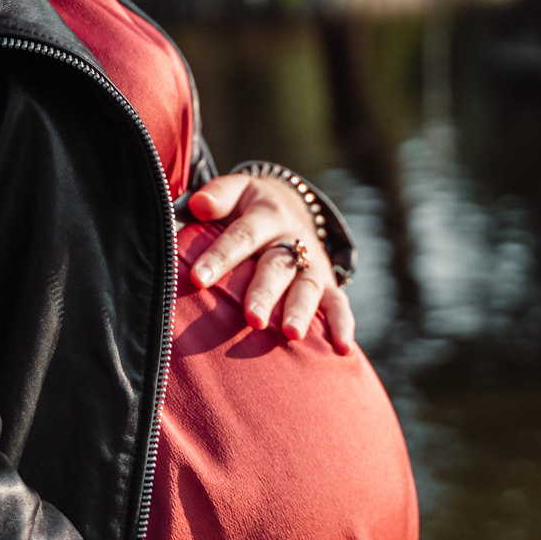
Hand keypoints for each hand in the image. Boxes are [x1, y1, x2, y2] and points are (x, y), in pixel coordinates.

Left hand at [187, 172, 357, 351]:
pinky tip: (342, 349)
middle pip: (277, 267)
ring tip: (292, 334)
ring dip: (301, 310)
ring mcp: (312, 262)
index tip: (197, 280)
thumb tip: (199, 205)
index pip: (242, 236)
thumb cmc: (249, 206)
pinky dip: (343, 325)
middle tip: (253, 318)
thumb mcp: (236, 190)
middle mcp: (292, 238)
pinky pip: (338, 303)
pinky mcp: (327, 281)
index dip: (220, 257)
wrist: (290, 204)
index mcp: (266, 214)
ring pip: (308, 286)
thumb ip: (218, 194)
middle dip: (265, 293)